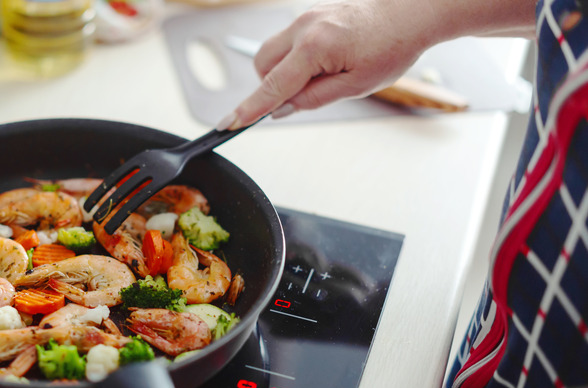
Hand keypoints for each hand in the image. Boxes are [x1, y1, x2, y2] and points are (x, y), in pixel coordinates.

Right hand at [216, 0, 433, 129]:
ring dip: (282, 73)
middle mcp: (303, 28)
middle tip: (302, 98)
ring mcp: (304, 18)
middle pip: (262, 66)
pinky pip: (287, 42)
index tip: (228, 123)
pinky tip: (323, 62)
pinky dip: (294, 59)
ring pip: (271, 53)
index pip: (272, 86)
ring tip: (320, 78)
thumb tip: (282, 109)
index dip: (249, 109)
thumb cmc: (391, 47)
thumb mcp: (355, 86)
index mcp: (314, 47)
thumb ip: (313, 99)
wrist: (410, 13)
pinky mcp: (310, 15)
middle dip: (271, 87)